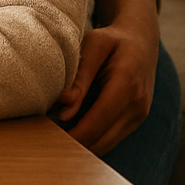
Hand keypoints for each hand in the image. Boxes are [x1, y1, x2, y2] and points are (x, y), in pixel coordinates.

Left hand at [57, 0, 159, 154]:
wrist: (140, 41)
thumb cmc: (111, 40)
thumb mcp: (93, 46)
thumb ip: (80, 76)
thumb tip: (64, 105)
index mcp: (126, 86)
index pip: (98, 121)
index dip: (74, 134)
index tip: (48, 139)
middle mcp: (137, 106)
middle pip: (102, 140)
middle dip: (75, 144)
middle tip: (45, 141)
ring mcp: (139, 116)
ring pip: (107, 144)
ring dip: (83, 144)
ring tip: (55, 136)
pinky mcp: (135, 121)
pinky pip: (112, 139)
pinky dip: (93, 139)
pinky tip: (72, 129)